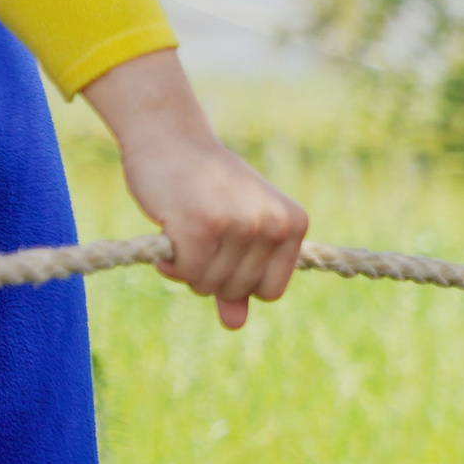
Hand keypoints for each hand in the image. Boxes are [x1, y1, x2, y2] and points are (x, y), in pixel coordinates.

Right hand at [80, 49, 307, 329]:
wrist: (170, 138)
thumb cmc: (205, 185)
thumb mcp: (236, 229)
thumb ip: (239, 277)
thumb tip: (235, 325)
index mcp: (294, 224)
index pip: (271, 291)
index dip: (242, 284)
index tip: (224, 256)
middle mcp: (273, 225)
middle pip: (238, 290)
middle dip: (210, 275)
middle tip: (197, 237)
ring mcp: (240, 225)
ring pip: (210, 285)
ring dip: (187, 268)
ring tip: (184, 231)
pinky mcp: (202, 227)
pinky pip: (187, 273)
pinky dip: (171, 264)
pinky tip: (168, 234)